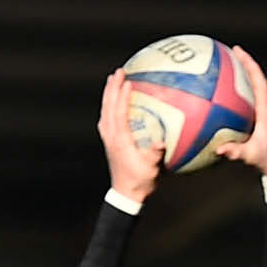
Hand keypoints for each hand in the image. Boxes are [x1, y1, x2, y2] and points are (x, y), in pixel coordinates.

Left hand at [98, 70, 163, 203]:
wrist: (126, 195)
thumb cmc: (141, 182)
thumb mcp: (151, 169)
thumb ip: (155, 155)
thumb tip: (161, 142)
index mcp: (121, 140)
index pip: (119, 113)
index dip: (122, 97)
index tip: (128, 81)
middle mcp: (111, 137)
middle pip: (109, 107)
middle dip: (113, 88)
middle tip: (119, 71)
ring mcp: (108, 139)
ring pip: (105, 111)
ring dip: (109, 94)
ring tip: (113, 80)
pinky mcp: (109, 143)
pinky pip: (107, 118)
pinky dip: (110, 106)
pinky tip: (115, 101)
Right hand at [217, 46, 266, 177]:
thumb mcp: (251, 156)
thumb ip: (236, 152)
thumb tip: (220, 149)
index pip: (260, 81)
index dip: (250, 64)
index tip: (238, 52)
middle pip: (257, 77)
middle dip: (245, 63)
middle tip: (231, 50)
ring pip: (256, 85)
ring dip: (244, 73)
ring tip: (229, 64)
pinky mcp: (265, 114)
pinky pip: (252, 96)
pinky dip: (241, 89)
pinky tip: (227, 90)